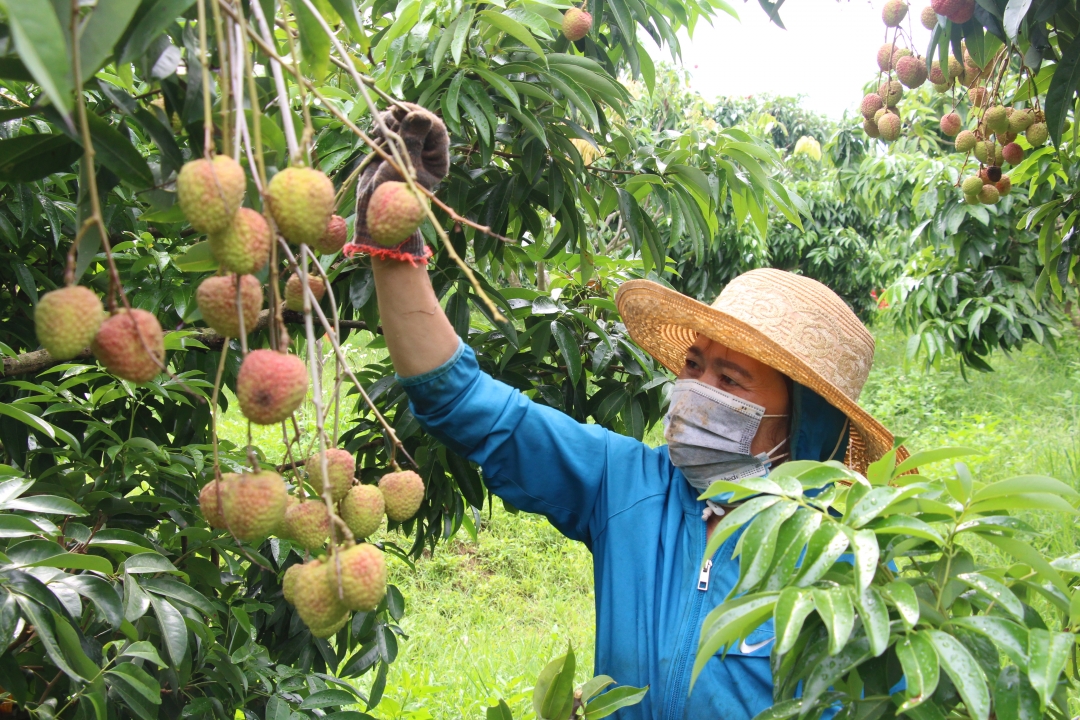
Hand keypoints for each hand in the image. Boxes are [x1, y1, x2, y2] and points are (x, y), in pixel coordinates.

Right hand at [344, 103, 449, 263]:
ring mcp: (409, 148)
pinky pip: (391, 127)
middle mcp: (426, 152)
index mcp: (437, 160)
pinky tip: (375, 134)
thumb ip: (411, 142)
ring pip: (405, 121)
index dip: (421, 115)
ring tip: (380, 131)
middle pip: (420, 121)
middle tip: (389, 113)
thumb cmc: (392, 198)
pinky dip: (383, 126)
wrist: (371, 212)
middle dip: (404, 115)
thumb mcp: (403, 169)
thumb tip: (420, 115)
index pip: (436, 129)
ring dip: (392, 120)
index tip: (403, 111)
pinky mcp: (393, 147)